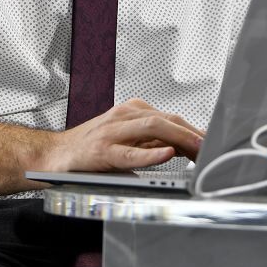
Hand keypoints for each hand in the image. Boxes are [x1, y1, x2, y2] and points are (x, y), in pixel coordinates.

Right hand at [41, 98, 204, 171]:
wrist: (53, 155)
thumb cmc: (89, 149)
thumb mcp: (125, 140)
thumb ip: (151, 142)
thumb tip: (184, 147)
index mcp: (131, 111)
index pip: (171, 117)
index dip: (194, 130)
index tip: (213, 143)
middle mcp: (123, 116)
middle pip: (167, 119)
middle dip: (193, 134)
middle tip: (213, 149)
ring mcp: (112, 132)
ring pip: (153, 128)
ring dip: (181, 139)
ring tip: (199, 149)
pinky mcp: (102, 151)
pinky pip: (130, 151)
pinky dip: (151, 153)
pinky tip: (167, 155)